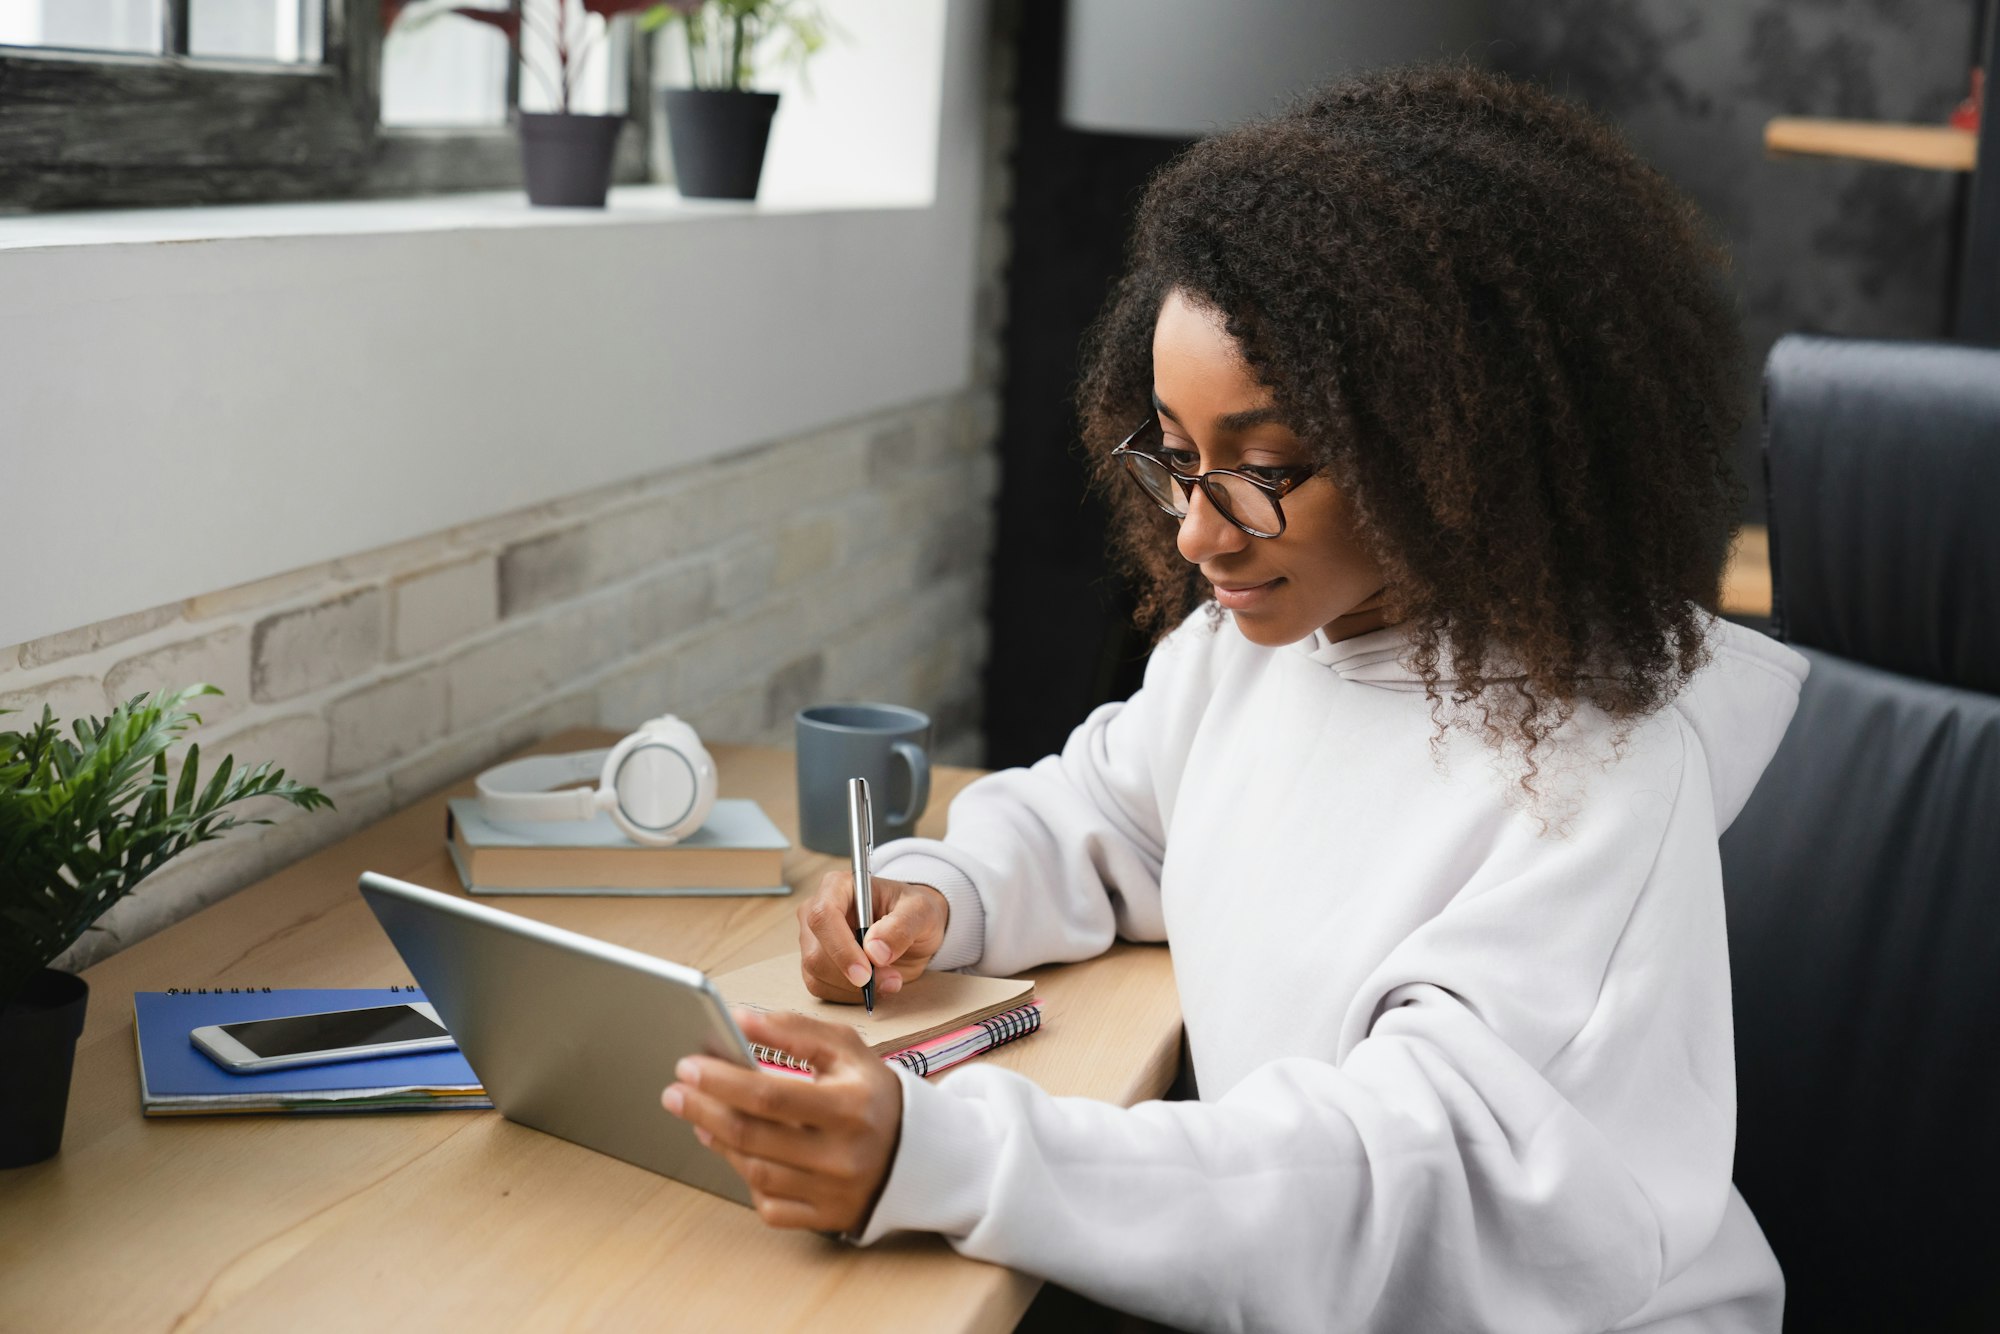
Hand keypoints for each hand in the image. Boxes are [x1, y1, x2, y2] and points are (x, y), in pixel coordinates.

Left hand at [661, 1007, 902, 1233]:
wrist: (920, 1151)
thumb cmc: (872, 1093)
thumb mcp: (846, 1050)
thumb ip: (794, 1030)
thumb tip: (739, 1020)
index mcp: (851, 1107)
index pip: (770, 1096)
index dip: (722, 1081)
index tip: (689, 1065)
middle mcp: (843, 1155)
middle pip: (753, 1136)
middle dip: (704, 1109)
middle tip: (676, 1091)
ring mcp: (833, 1192)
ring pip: (755, 1171)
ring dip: (718, 1141)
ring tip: (700, 1117)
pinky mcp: (826, 1218)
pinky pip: (769, 1204)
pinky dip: (746, 1176)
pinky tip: (736, 1151)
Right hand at [798, 871, 948, 1002]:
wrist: (913, 930)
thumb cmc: (913, 912)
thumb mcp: (921, 912)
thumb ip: (901, 927)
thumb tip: (874, 952)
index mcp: (837, 887)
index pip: (823, 916)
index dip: (841, 948)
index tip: (866, 973)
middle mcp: (817, 912)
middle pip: (816, 953)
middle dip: (853, 976)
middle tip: (892, 978)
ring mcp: (813, 941)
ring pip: (817, 975)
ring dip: (855, 989)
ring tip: (890, 978)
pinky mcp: (815, 965)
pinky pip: (822, 989)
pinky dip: (850, 995)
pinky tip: (874, 985)